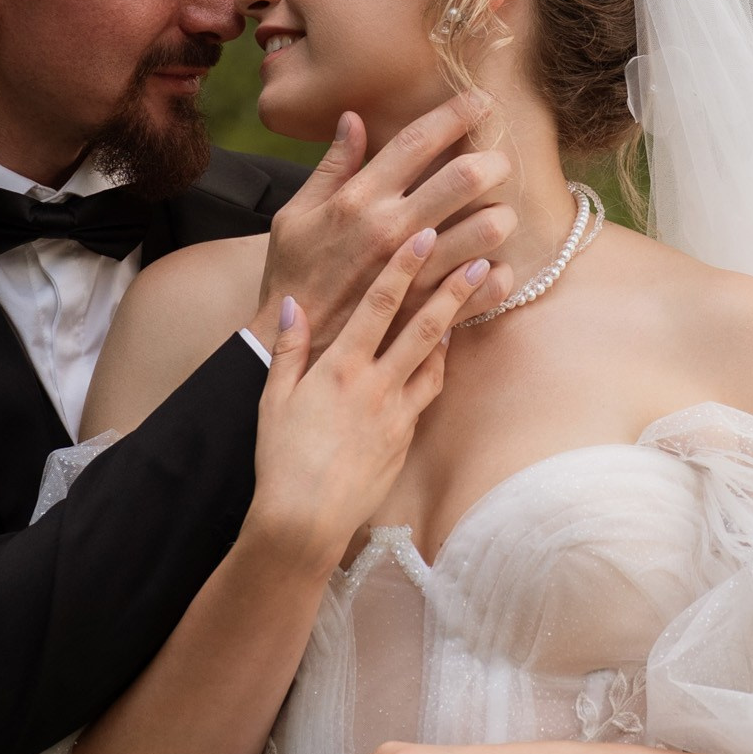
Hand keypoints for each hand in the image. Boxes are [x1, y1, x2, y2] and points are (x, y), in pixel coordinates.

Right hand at [251, 245, 485, 576]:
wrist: (305, 518)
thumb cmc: (281, 458)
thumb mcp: (272, 397)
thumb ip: (289, 348)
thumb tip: (294, 303)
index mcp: (339, 368)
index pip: (378, 304)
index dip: (403, 266)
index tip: (424, 235)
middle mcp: (374, 384)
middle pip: (421, 326)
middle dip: (451, 288)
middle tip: (479, 257)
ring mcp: (395, 412)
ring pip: (433, 357)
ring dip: (455, 321)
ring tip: (476, 293)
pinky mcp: (405, 436)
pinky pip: (429, 391)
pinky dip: (440, 364)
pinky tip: (447, 347)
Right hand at [257, 95, 517, 346]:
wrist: (288, 347)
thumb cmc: (292, 275)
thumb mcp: (296, 215)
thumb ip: (332, 167)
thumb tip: (352, 119)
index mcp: (359, 200)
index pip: (417, 142)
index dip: (455, 114)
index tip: (482, 101)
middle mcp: (391, 230)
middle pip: (463, 179)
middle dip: (492, 161)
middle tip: (500, 160)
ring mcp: (413, 273)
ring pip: (483, 232)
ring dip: (500, 218)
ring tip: (499, 216)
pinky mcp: (424, 312)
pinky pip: (481, 289)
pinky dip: (495, 277)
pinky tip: (494, 269)